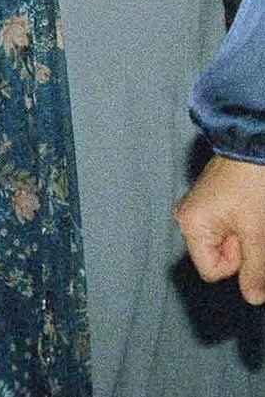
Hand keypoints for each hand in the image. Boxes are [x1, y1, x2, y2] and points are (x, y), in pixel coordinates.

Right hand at [178, 153, 264, 303]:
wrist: (253, 146)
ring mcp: (199, 210)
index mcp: (190, 225)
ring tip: (253, 213)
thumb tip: (253, 297)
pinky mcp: (211, 203)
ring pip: (228, 243)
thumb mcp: (257, 231)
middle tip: (252, 222)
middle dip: (242, 247)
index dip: (236, 263)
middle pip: (219, 257)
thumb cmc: (252, 183)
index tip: (246, 237)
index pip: (212, 271)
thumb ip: (255, 268)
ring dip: (246, 236)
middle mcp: (188, 218)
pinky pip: (228, 228)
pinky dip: (244, 226)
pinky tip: (251, 209)